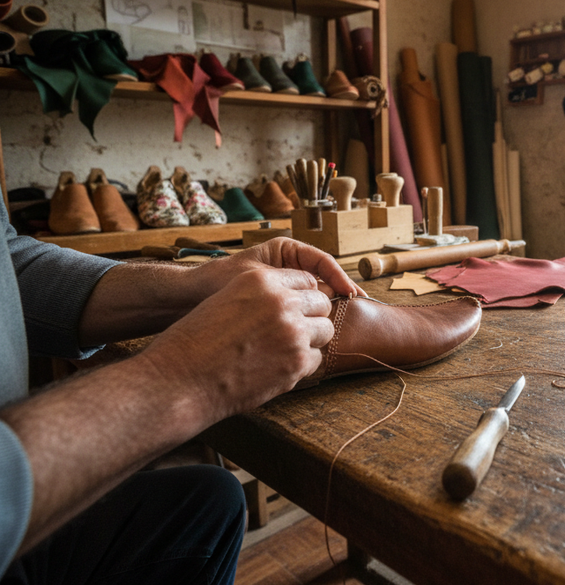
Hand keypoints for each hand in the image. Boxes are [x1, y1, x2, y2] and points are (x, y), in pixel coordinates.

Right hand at [139, 267, 334, 419]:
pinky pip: (316, 359)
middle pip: (321, 303)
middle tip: (293, 331)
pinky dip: (302, 364)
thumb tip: (295, 300)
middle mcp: (282, 302)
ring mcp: (292, 333)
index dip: (302, 296)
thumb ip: (262, 296)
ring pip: (325, 330)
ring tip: (285, 350)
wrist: (180, 379)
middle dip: (311, 316)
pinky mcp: (296, 363)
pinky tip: (278, 367)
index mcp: (262, 280)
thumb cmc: (196, 341)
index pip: (306, 280)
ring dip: (310, 340)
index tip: (296, 308)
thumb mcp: (227, 298)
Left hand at [183, 237, 364, 305]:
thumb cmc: (216, 281)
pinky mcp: (280, 307)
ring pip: (316, 298)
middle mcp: (289, 268)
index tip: (350, 294)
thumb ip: (288, 282)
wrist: (188, 300)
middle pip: (324, 281)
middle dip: (339, 294)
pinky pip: (302, 312)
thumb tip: (323, 293)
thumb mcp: (256, 277)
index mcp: (286, 251)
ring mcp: (285, 288)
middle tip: (356, 310)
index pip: (323, 262)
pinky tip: (321, 333)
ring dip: (328, 310)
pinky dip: (312, 320)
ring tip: (342, 323)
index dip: (340, 278)